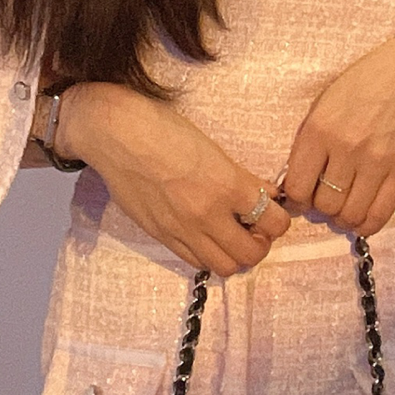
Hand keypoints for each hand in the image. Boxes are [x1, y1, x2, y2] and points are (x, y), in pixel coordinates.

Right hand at [55, 82, 290, 277]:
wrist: (115, 134)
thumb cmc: (163, 129)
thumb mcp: (212, 147)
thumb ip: (242, 177)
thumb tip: (267, 194)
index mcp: (227, 184)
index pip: (274, 221)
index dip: (279, 219)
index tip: (272, 212)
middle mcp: (208, 213)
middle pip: (252, 254)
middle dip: (260, 243)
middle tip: (254, 228)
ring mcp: (183, 229)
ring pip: (224, 266)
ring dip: (234, 255)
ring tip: (230, 236)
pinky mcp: (161, 235)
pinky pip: (194, 261)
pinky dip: (207, 254)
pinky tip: (205, 235)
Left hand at [278, 35, 394, 235]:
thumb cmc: (368, 82)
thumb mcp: (327, 102)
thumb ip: (310, 140)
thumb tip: (296, 181)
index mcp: (320, 128)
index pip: (297, 186)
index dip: (297, 199)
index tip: (302, 197)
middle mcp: (346, 147)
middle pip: (324, 205)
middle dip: (321, 210)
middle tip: (326, 202)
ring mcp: (377, 160)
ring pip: (351, 214)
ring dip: (344, 220)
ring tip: (344, 211)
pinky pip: (381, 213)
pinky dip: (368, 224)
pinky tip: (363, 219)